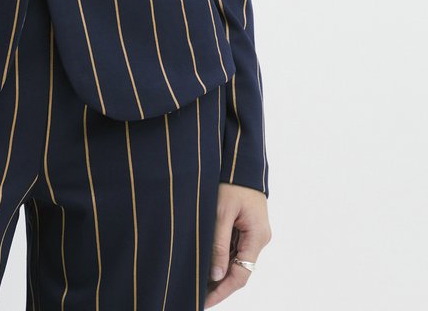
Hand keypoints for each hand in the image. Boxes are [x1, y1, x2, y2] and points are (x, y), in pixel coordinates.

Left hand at [204, 182, 271, 307]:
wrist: (240, 159)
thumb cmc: (232, 181)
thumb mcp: (221, 212)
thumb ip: (218, 244)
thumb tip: (216, 275)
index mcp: (257, 236)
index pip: (241, 275)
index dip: (222, 291)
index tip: (204, 302)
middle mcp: (259, 238)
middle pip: (239, 270)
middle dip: (218, 284)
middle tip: (197, 295)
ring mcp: (253, 232)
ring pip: (236, 260)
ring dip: (219, 271)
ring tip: (197, 282)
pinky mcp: (246, 225)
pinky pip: (234, 247)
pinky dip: (221, 256)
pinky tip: (206, 262)